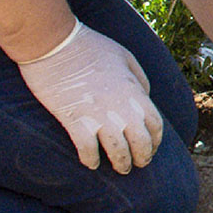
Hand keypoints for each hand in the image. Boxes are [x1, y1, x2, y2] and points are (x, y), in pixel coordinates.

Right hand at [18, 20, 163, 173]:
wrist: (56, 44)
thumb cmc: (91, 47)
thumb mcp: (126, 57)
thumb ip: (139, 78)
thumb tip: (145, 97)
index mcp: (135, 91)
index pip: (155, 125)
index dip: (156, 141)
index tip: (151, 148)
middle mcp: (121, 107)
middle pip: (141, 142)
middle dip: (142, 157)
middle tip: (137, 164)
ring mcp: (98, 115)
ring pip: (118, 151)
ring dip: (121, 163)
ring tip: (120, 169)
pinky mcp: (74, 120)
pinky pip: (87, 149)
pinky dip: (91, 160)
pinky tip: (92, 163)